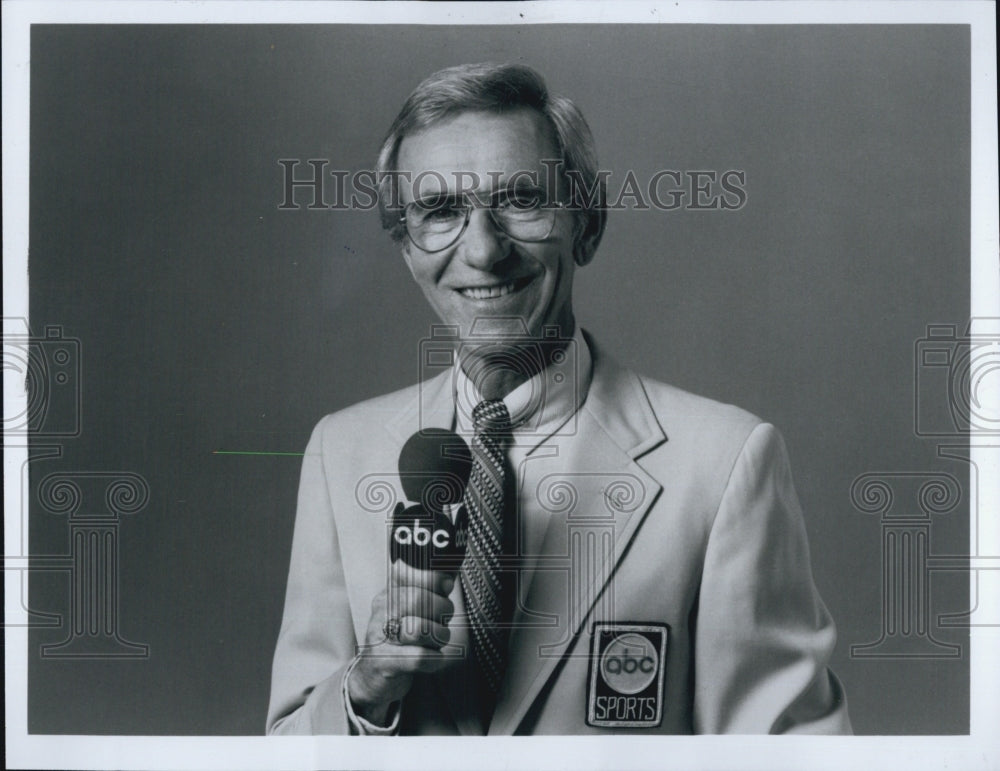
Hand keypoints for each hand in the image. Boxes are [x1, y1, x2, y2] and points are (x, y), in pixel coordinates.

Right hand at [347, 561, 456, 724]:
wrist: (372, 676)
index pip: (409, 573)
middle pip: (418, 599)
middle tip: (444, 620)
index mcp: (389, 594)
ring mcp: (380, 637)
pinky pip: (419, 659)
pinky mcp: (384, 663)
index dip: (434, 578)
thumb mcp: (413, 610)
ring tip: (438, 640)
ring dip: (439, 636)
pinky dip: (434, 659)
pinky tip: (433, 658)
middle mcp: (381, 612)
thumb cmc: (399, 639)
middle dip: (443, 610)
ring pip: (420, 629)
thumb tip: (449, 575)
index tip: (446, 586)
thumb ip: (431, 591)